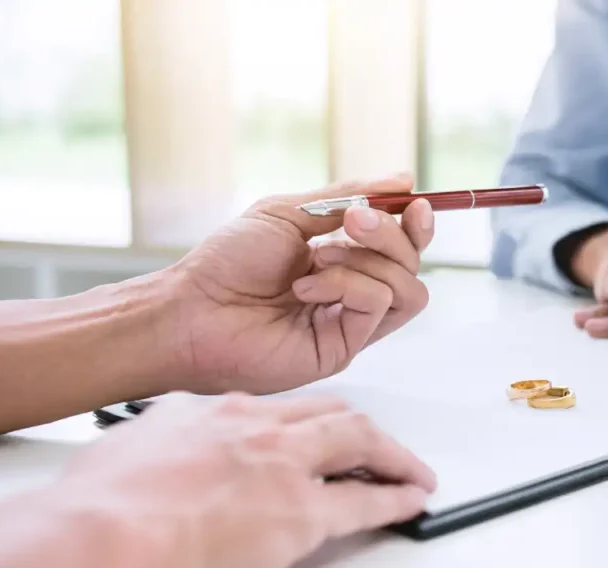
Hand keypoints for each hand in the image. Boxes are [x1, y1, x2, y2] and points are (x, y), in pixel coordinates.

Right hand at [56, 392, 435, 567]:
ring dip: (391, 455)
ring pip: (358, 441)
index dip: (301, 425)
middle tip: (377, 446)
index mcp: (210, 412)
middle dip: (358, 429)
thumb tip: (156, 460)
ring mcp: (283, 466)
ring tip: (411, 469)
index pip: (275, 410)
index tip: (311, 437)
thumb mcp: (121, 454)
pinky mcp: (301, 513)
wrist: (98, 537)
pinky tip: (410, 502)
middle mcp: (254, 427)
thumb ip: (156, 448)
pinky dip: (395, 499)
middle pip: (327, 414)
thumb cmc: (95, 508)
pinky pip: (365, 502)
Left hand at [168, 173, 433, 393]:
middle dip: (390, 234)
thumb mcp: (290, 213)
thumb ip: (347, 197)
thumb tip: (403, 179)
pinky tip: (305, 288)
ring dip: (368, 260)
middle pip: (411, 264)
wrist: (191, 308)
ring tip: (318, 257)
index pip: (402, 246)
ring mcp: (350, 324)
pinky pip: (377, 306)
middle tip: (352, 220)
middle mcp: (352, 294)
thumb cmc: (228, 263)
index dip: (416, 224)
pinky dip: (346, 285)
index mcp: (343, 261)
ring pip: (407, 289)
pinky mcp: (343, 348)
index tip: (414, 202)